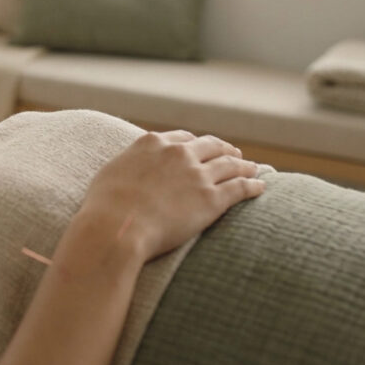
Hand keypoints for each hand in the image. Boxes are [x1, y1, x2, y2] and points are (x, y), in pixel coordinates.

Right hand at [81, 130, 265, 260]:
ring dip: (245, 165)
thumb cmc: (104, 205)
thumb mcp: (111, 171)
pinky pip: (240, 187)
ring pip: (231, 164)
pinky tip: (260, 186)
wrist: (116, 227)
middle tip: (234, 154)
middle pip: (211, 146)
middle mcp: (178, 153)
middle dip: (225, 149)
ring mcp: (197, 175)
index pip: (183, 138)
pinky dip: (253, 185)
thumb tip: (133, 167)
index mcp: (153, 143)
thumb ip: (130, 163)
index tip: (203, 149)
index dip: (196, 144)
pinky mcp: (212, 199)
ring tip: (253, 169)